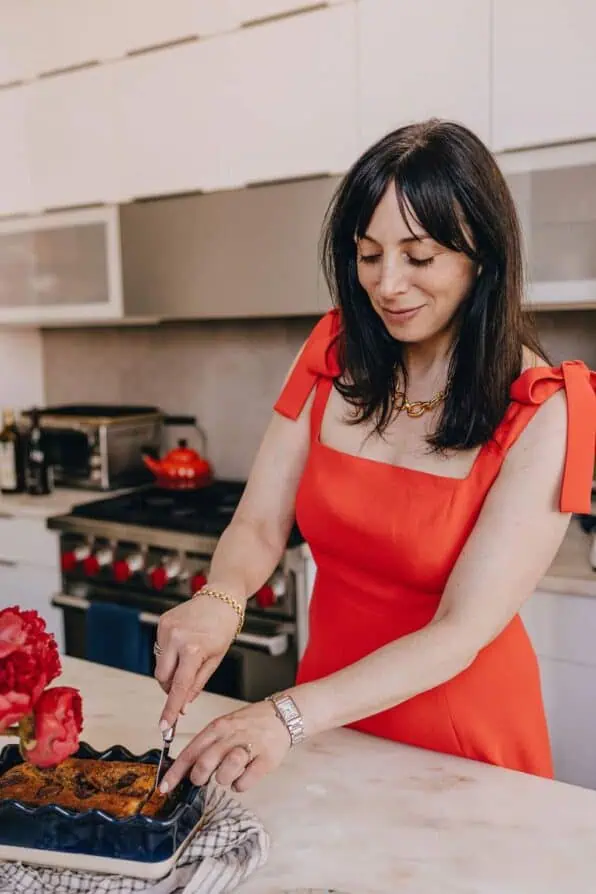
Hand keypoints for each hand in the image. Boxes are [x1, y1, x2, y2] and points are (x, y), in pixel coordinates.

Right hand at [154, 595, 238, 728]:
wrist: (222, 598)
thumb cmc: (223, 627)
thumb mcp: (216, 659)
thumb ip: (197, 684)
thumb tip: (182, 705)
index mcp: (193, 649)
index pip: (178, 687)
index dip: (170, 709)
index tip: (164, 726)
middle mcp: (175, 638)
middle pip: (162, 677)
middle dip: (170, 687)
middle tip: (184, 685)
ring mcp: (166, 629)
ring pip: (159, 664)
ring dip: (170, 669)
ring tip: (189, 656)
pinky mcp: (161, 622)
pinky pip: (160, 649)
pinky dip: (169, 653)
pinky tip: (183, 644)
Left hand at [159, 700, 290, 793]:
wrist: (282, 715)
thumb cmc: (249, 724)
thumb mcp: (225, 726)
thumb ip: (207, 745)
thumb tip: (187, 769)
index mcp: (218, 727)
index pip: (190, 751)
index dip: (175, 772)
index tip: (164, 787)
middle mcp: (231, 736)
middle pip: (204, 764)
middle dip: (200, 777)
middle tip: (204, 778)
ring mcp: (249, 747)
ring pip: (224, 774)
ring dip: (223, 779)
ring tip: (230, 772)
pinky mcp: (266, 760)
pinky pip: (244, 782)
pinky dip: (240, 785)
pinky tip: (244, 776)